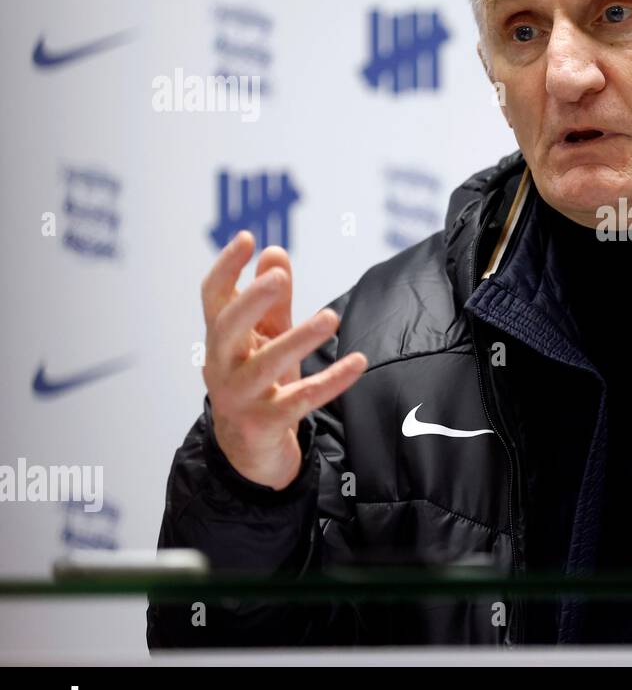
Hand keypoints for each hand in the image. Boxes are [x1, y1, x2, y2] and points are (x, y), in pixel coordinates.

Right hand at [201, 231, 366, 488]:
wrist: (250, 451)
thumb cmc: (261, 383)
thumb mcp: (266, 339)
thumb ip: (272, 300)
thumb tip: (275, 252)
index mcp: (220, 340)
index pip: (212, 297)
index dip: (226, 267)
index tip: (247, 238)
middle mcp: (221, 366)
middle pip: (227, 328)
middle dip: (252, 301)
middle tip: (280, 278)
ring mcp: (240, 397)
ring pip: (264, 366)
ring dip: (298, 340)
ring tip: (331, 317)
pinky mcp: (265, 424)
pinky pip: (301, 400)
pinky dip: (332, 380)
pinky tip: (359, 362)